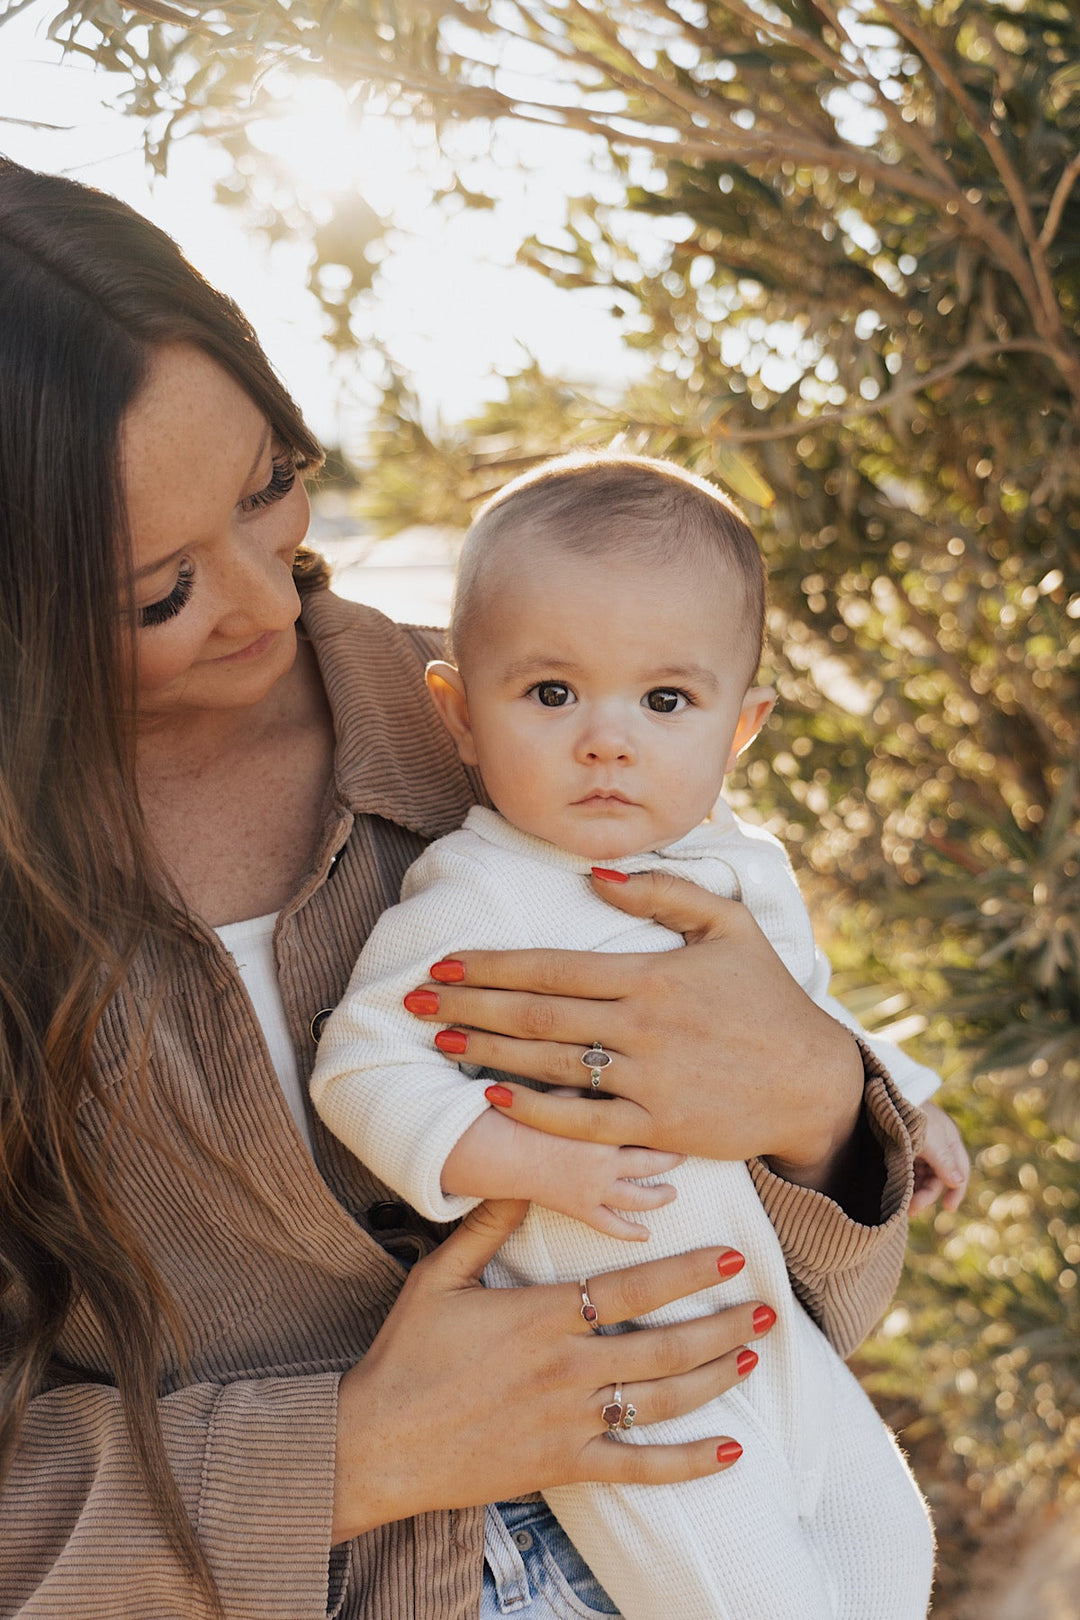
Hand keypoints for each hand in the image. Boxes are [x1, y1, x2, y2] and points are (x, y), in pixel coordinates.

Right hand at [332, 1200, 773, 1542]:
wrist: (376, 1441)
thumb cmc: (406, 1355)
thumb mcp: (439, 1277)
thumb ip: (486, 1227)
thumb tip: (522, 1178)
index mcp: (543, 1316)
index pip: (633, 1289)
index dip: (687, 1271)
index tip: (729, 1257)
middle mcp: (567, 1367)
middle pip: (664, 1345)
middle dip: (722, 1325)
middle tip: (766, 1309)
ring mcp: (569, 1420)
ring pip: (661, 1399)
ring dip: (713, 1377)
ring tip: (750, 1356)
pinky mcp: (564, 1465)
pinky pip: (638, 1467)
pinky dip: (688, 1462)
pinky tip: (729, 1451)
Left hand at [406, 870, 865, 1192]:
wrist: (814, 1080)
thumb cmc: (768, 998)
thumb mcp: (728, 926)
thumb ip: (663, 893)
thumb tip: (594, 873)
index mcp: (651, 974)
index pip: (551, 967)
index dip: (491, 966)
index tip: (444, 963)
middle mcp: (642, 1025)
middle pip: (535, 1015)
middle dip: (467, 1006)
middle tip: (415, 1003)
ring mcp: (648, 1079)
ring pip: (550, 1064)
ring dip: (486, 1053)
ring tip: (438, 1042)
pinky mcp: (658, 1126)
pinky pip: (583, 1120)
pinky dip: (535, 1108)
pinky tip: (493, 1095)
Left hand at [910, 1101, 969, 1213]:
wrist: (885, 1097)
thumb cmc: (911, 1116)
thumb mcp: (930, 1141)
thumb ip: (944, 1163)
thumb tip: (958, 1183)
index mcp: (949, 1140)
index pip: (960, 1172)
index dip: (956, 1191)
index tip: (949, 1208)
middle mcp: (937, 1145)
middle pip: (938, 1178)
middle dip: (927, 1195)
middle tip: (912, 1210)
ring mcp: (920, 1146)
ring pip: (922, 1176)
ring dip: (916, 1192)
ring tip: (903, 1206)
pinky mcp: (903, 1146)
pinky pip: (909, 1170)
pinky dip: (907, 1182)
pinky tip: (899, 1193)